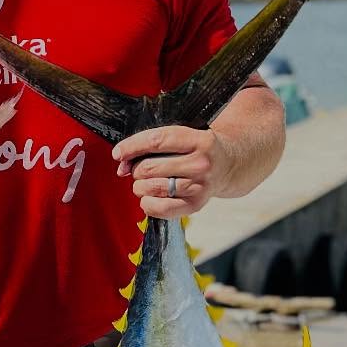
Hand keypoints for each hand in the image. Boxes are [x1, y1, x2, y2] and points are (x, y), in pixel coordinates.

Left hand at [111, 125, 232, 217]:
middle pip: (149, 167)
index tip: (117, 153)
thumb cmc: (196, 149)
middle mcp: (200, 163)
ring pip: (150, 187)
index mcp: (197, 140)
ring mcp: (199, 186)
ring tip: (147, 182)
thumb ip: (151, 146)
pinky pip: (158, 208)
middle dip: (136, 169)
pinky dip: (147, 203)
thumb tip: (121, 165)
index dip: (131, 147)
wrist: (228, 165)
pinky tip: (151, 196)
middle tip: (140, 169)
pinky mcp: (195, 205)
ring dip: (140, 186)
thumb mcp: (181, 138)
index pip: (156, 141)